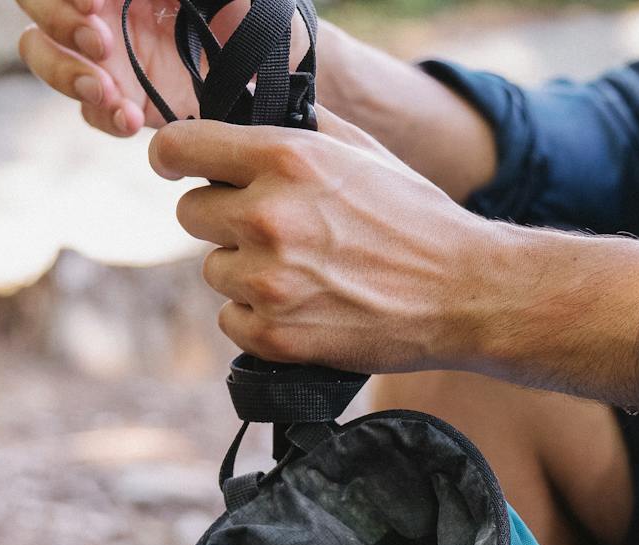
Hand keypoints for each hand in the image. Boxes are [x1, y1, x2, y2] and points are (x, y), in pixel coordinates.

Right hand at [15, 0, 309, 136]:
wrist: (279, 67)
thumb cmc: (250, 11)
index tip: (96, 3)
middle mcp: (101, 10)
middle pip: (37, 9)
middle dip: (58, 24)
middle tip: (101, 44)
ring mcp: (106, 56)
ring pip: (46, 57)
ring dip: (66, 73)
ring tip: (106, 92)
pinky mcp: (122, 100)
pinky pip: (89, 109)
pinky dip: (102, 115)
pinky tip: (130, 119)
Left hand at [150, 110, 499, 373]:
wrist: (463, 293)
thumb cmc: (416, 217)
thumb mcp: (361, 150)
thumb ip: (296, 129)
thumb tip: (245, 114)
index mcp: (286, 158)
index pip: (176, 148)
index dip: (175, 158)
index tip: (182, 168)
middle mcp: (268, 216)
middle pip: (190, 213)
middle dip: (223, 219)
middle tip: (275, 231)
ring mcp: (269, 282)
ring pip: (214, 270)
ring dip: (245, 272)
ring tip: (304, 273)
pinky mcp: (275, 336)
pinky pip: (230, 321)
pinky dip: (259, 318)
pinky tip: (304, 308)